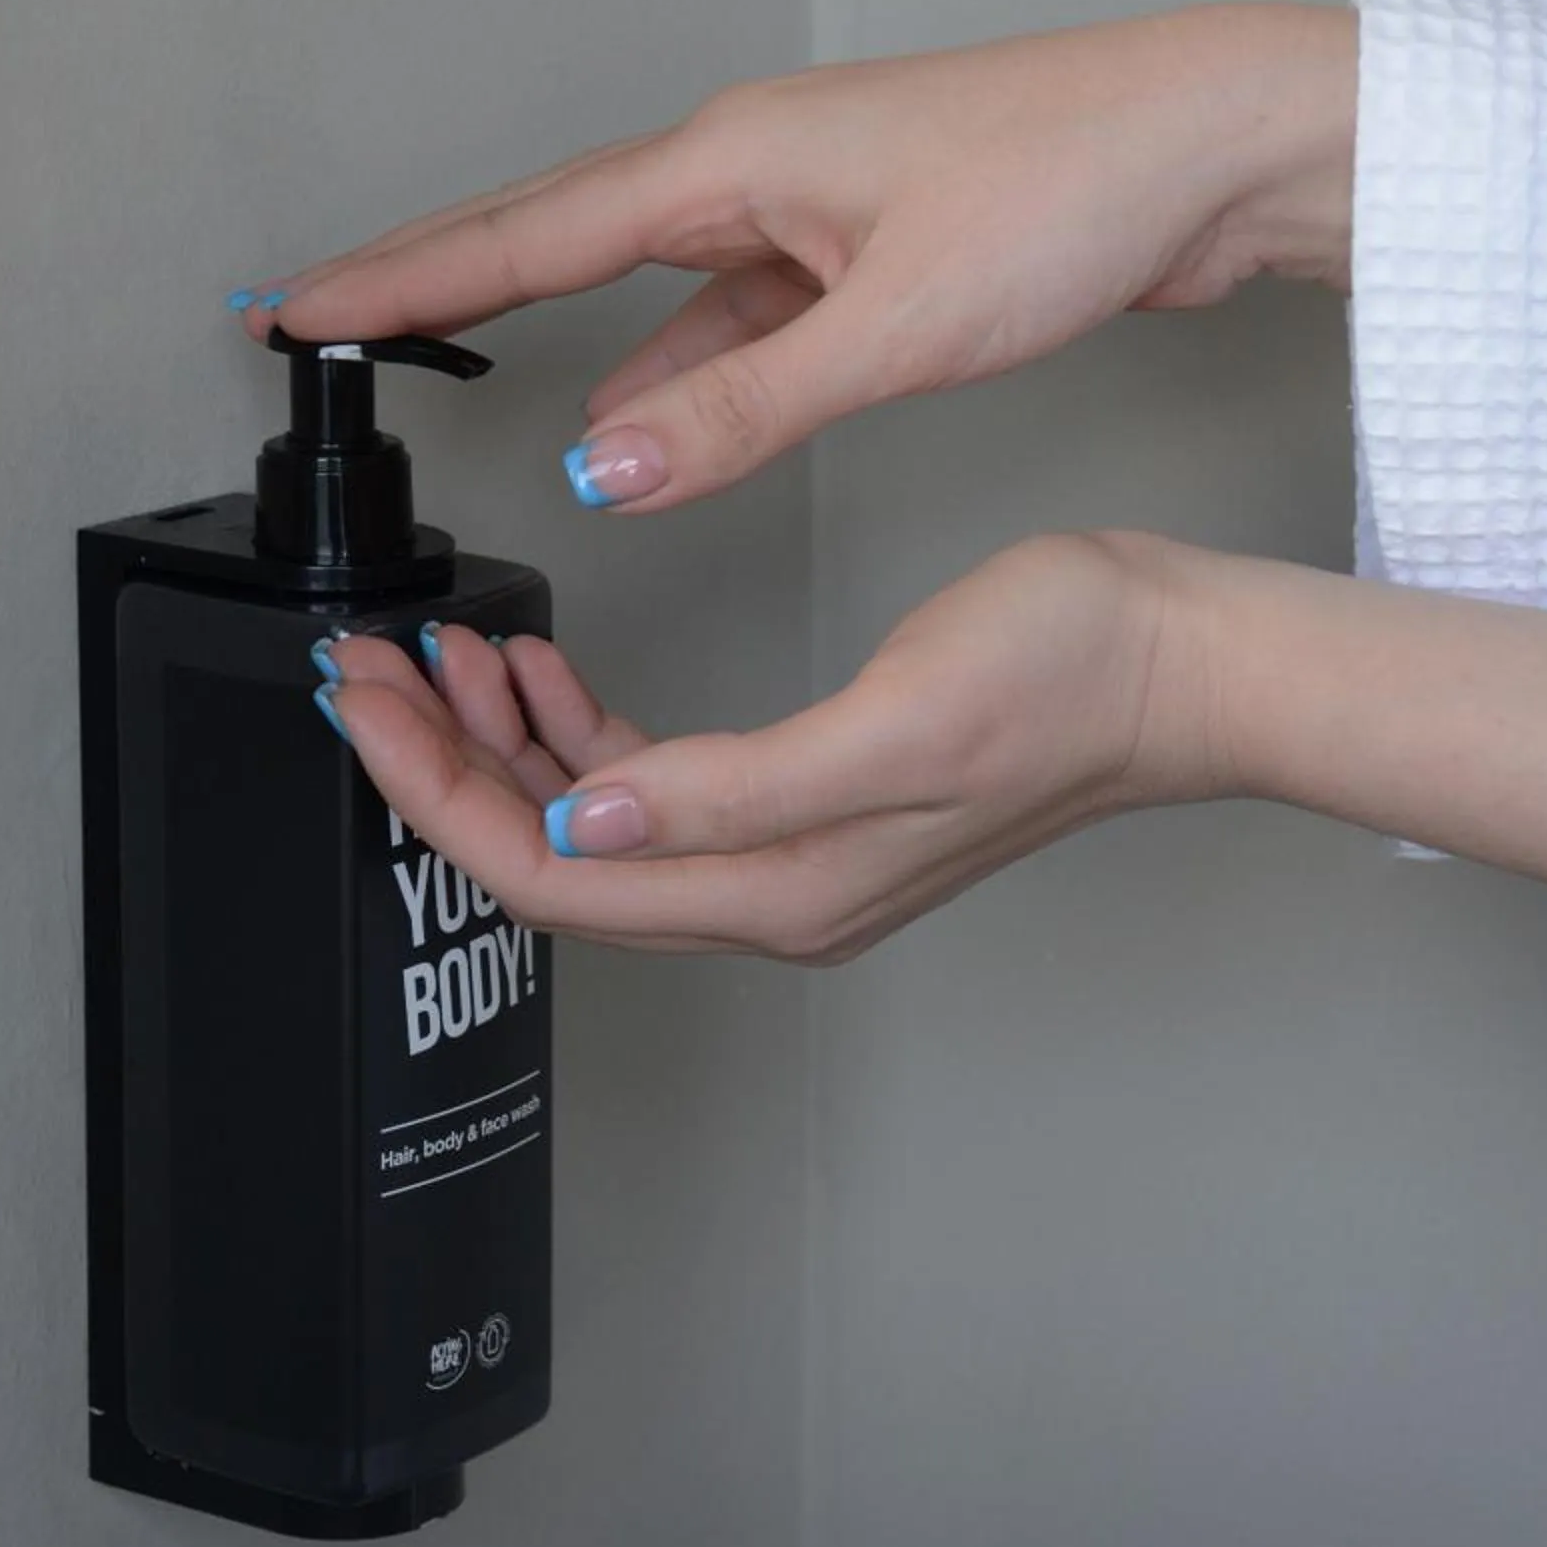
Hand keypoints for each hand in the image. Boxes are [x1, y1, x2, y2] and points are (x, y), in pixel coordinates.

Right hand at [244, 6, 1355, 511]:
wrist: (1212, 144)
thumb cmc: (1077, 188)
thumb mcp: (896, 325)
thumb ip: (743, 405)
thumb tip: (605, 468)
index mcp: (738, 158)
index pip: (527, 230)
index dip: (404, 275)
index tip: (300, 306)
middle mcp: (759, 164)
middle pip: (558, 233)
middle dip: (439, 277)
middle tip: (327, 316)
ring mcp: (814, 202)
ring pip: (650, 279)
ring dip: (561, 333)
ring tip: (453, 365)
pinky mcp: (871, 245)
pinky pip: (735, 311)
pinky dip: (681, 367)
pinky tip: (648, 419)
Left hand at [319, 533, 1209, 961]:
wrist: (1180, 665)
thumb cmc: (1067, 675)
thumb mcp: (896, 723)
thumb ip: (735, 793)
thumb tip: (588, 828)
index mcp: (782, 889)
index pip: (555, 876)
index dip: (439, 795)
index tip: (367, 701)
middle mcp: (773, 892)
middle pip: (554, 858)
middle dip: (443, 769)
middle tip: (367, 671)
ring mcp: (792, 850)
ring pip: (594, 823)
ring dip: (504, 745)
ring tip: (443, 655)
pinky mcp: (811, 796)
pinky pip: (654, 789)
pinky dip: (580, 733)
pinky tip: (548, 673)